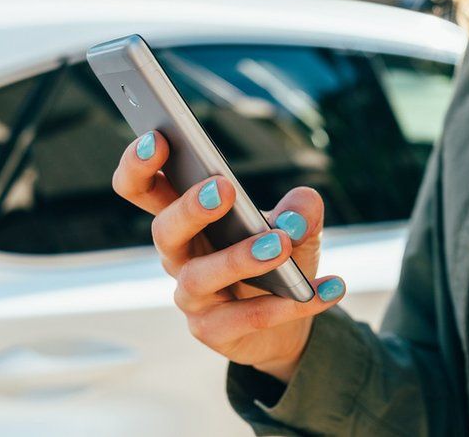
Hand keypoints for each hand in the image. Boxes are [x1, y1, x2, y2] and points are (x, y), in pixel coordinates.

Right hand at [112, 131, 345, 381]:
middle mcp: (178, 255)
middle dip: (189, 208)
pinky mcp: (213, 331)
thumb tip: (302, 207)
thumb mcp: (296, 226)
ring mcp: (191, 296)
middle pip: (163, 230)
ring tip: (280, 243)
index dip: (140, 164)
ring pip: (200, 276)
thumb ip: (301, 210)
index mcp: (185, 217)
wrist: (288, 319)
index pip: (143, 188)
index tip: (159, 138)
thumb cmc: (278, 258)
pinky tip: (328, 288)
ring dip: (239, 257)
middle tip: (222, 188)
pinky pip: (246, 318)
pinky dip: (289, 304)